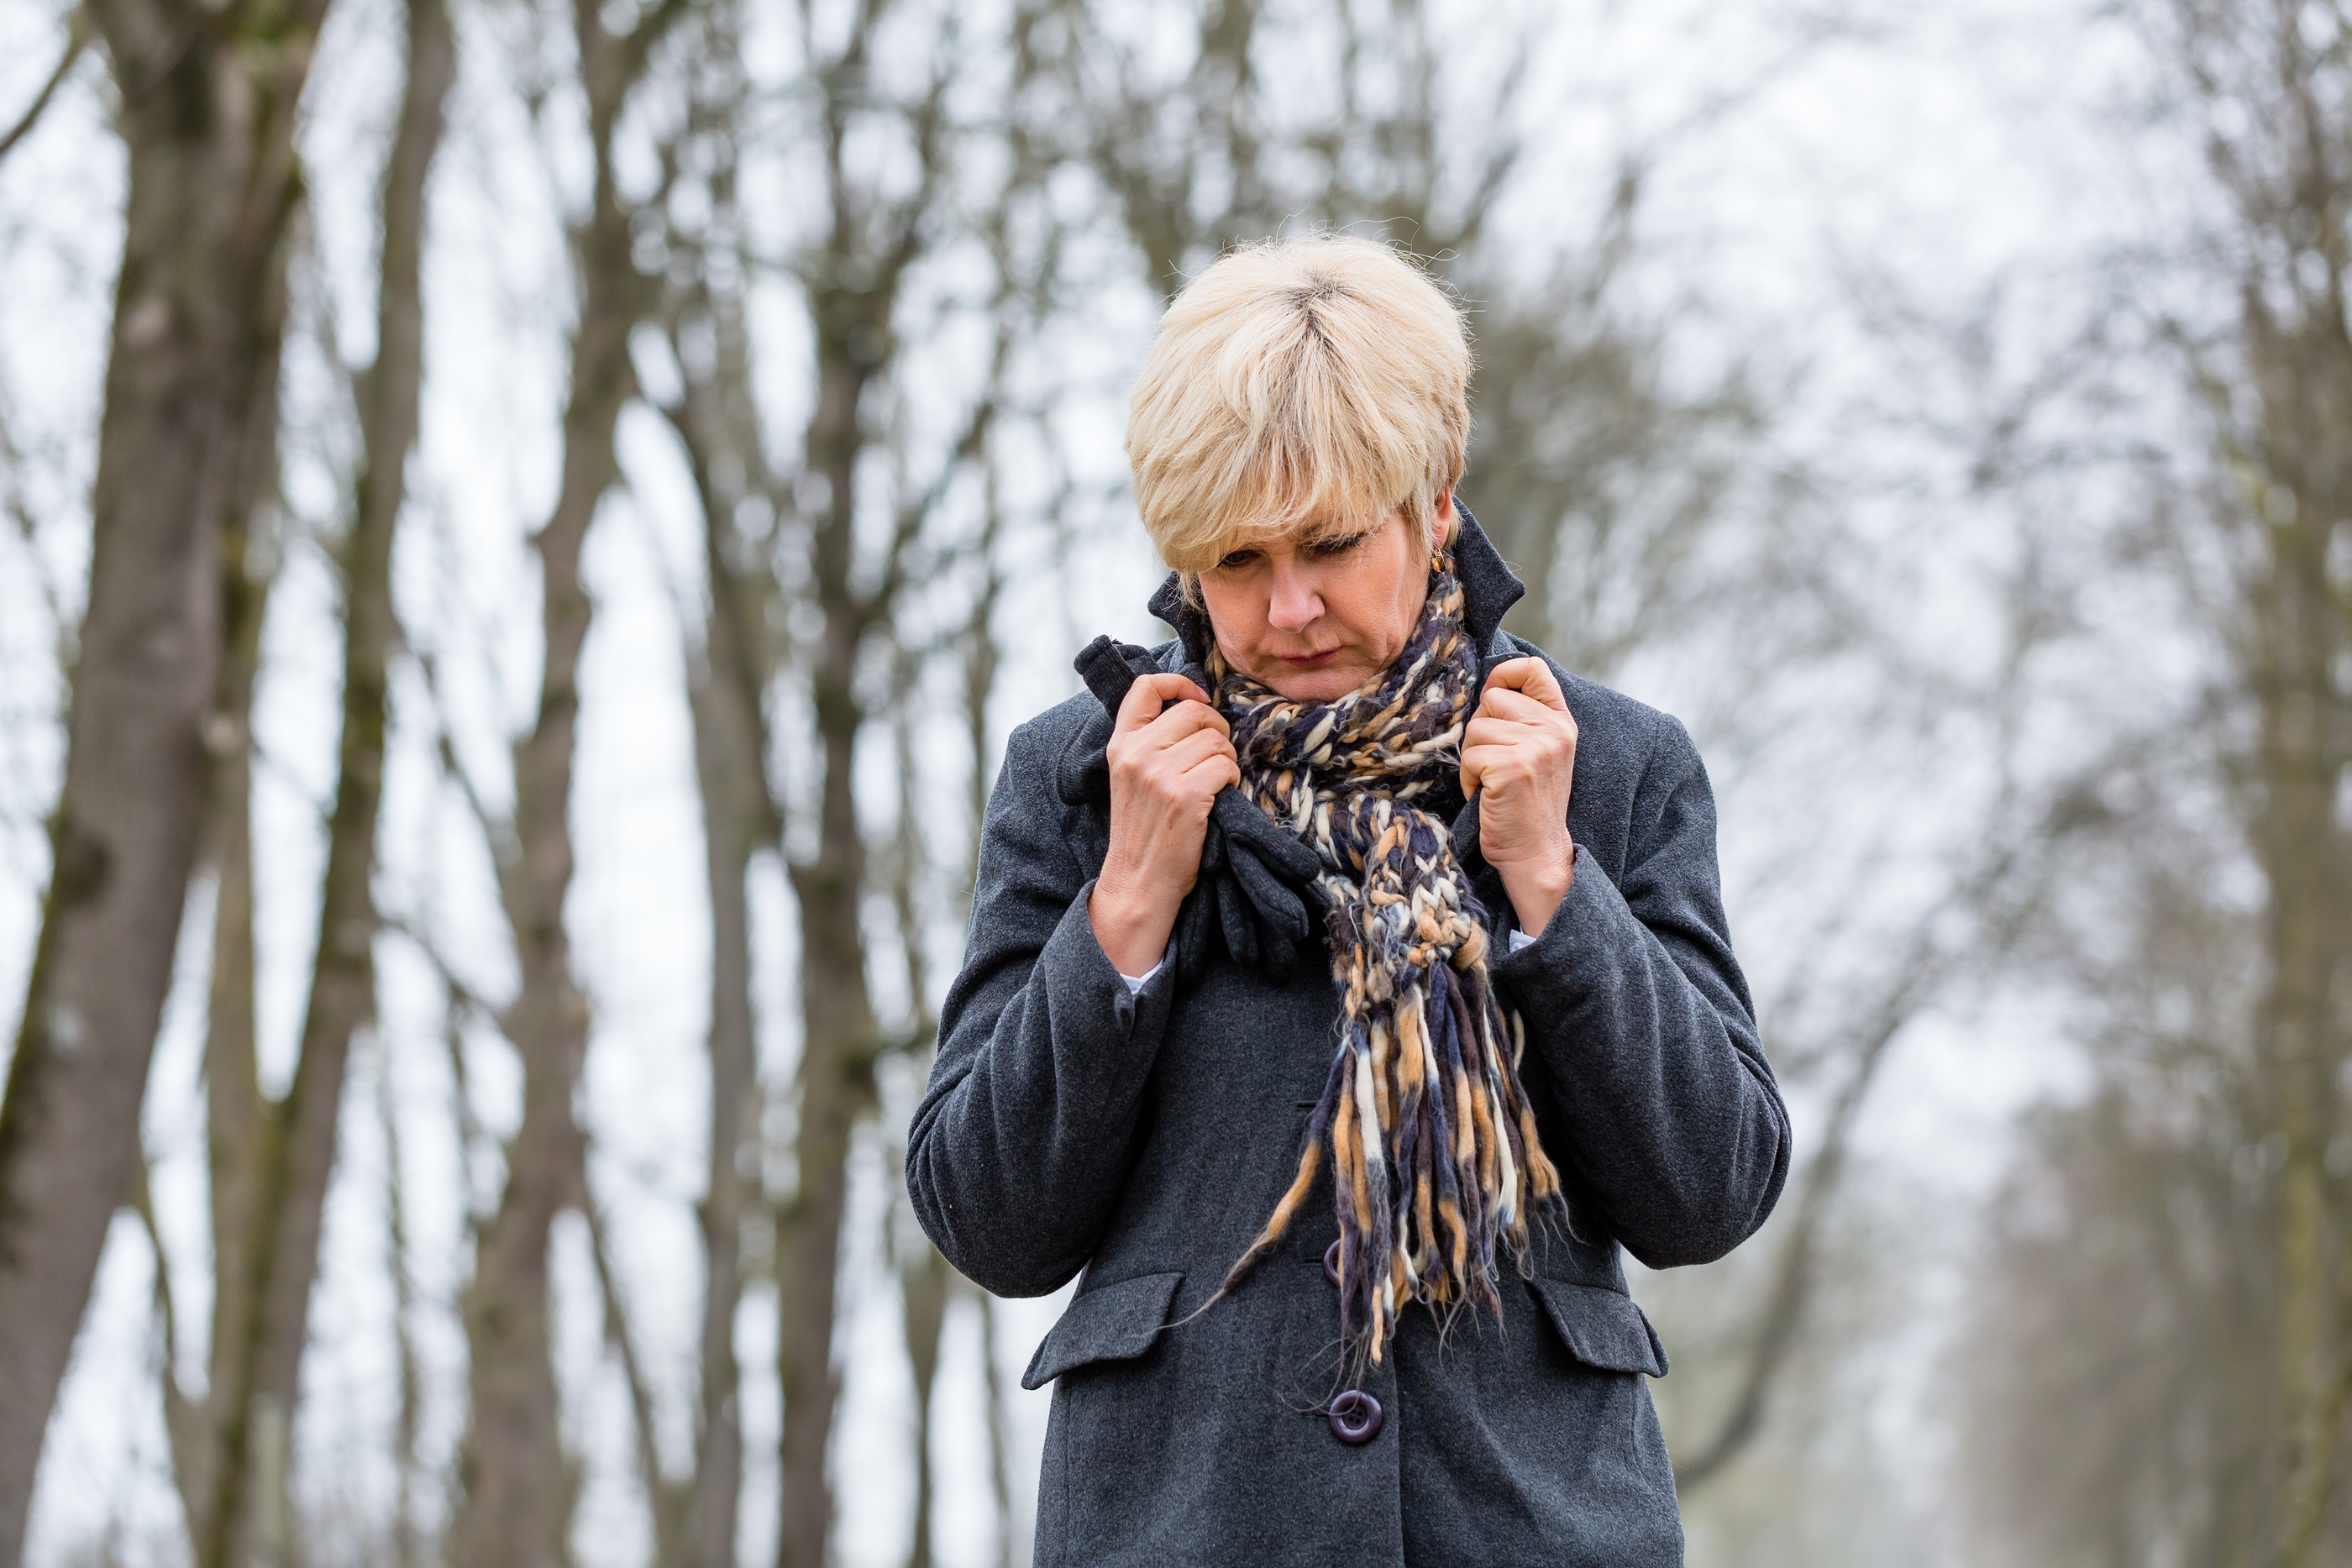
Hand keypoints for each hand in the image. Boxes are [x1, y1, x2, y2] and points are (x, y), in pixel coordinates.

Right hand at [1090, 673, 1240, 974]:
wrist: (1139, 881)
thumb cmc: (1144, 830)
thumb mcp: (1131, 777)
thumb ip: (1150, 742)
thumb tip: (1195, 707)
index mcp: (1120, 744)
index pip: (1145, 687)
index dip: (1180, 683)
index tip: (1198, 699)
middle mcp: (1136, 753)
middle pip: (1194, 711)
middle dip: (1216, 729)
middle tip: (1215, 755)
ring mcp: (1159, 774)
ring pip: (1215, 741)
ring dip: (1225, 760)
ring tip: (1214, 782)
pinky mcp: (1184, 795)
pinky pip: (1225, 766)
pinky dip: (1231, 779)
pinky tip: (1220, 796)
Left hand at [1460, 656, 1577, 937]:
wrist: (1538, 855)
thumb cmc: (1527, 806)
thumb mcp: (1538, 753)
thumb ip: (1523, 719)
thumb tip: (1488, 686)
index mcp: (1561, 722)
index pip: (1532, 669)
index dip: (1504, 674)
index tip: (1493, 698)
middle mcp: (1554, 729)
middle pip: (1491, 699)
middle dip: (1481, 732)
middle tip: (1495, 766)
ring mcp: (1535, 747)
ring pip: (1475, 729)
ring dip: (1473, 759)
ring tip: (1493, 785)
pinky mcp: (1513, 767)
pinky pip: (1469, 756)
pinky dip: (1469, 779)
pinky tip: (1487, 797)